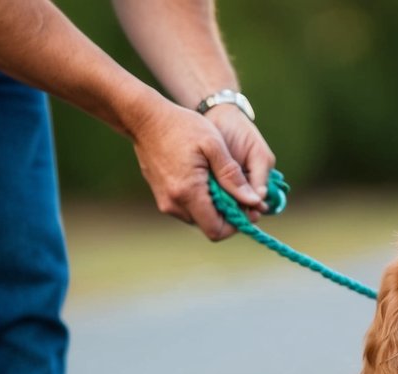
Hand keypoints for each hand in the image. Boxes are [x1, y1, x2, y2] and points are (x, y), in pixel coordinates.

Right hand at [126, 97, 262, 240]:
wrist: (144, 119)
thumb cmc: (181, 126)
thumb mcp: (214, 145)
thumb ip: (233, 176)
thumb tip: (253, 201)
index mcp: (188, 193)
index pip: (216, 230)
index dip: (235, 224)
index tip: (246, 207)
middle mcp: (174, 204)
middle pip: (208, 225)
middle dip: (226, 213)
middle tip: (238, 191)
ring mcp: (165, 202)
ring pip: (198, 217)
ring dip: (214, 205)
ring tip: (220, 180)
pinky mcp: (162, 196)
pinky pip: (187, 207)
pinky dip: (201, 199)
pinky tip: (206, 177)